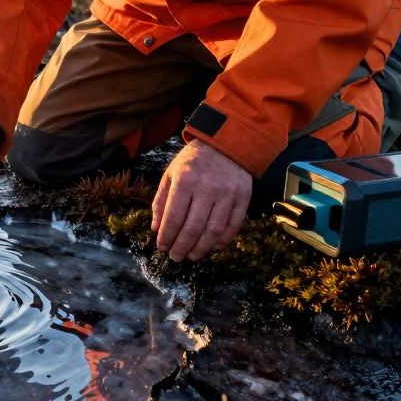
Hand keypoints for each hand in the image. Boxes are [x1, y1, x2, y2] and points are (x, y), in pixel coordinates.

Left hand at [151, 141, 250, 261]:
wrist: (226, 143)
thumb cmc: (193, 161)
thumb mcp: (171, 174)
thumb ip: (161, 201)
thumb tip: (157, 229)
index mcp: (185, 180)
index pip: (173, 217)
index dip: (166, 237)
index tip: (162, 247)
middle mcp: (207, 188)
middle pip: (193, 228)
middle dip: (182, 247)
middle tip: (175, 257)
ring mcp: (227, 193)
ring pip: (213, 231)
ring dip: (201, 248)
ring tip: (192, 256)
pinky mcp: (243, 197)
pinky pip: (234, 225)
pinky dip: (223, 240)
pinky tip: (212, 247)